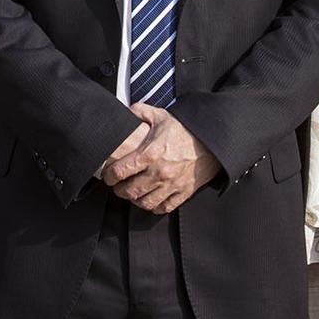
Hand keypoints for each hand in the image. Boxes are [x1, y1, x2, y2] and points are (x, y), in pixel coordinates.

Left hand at [104, 103, 220, 213]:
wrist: (211, 141)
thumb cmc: (185, 130)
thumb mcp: (161, 116)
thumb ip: (140, 112)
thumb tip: (125, 110)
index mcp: (150, 154)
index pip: (120, 172)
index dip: (109, 176)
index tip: (108, 176)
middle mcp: (159, 172)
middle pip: (129, 191)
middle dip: (119, 190)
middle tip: (117, 186)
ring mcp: (171, 185)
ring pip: (144, 203)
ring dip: (134, 200)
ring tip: (132, 194)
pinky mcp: (183, 193)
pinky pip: (163, 208)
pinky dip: (154, 207)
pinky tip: (150, 199)